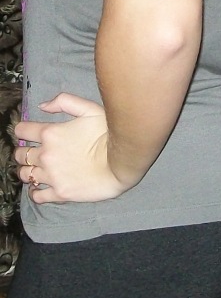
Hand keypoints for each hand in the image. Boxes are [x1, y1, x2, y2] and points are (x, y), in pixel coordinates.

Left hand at [14, 93, 128, 204]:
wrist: (121, 162)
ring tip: (34, 170)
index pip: (22, 130)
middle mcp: (46, 155)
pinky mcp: (59, 193)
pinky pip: (36, 196)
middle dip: (23, 152)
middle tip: (31, 152)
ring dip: (27, 171)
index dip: (23, 130)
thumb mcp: (89, 108)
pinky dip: (34, 192)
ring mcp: (51, 176)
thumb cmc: (107, 133)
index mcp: (50, 133)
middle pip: (20, 154)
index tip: (27, 133)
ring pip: (25, 175)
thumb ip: (64, 101)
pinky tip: (38, 188)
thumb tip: (42, 106)